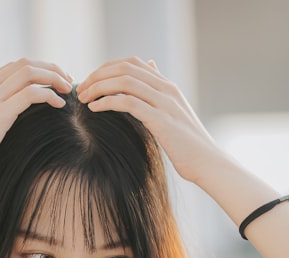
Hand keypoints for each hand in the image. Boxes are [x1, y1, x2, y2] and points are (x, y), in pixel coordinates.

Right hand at [0, 59, 71, 181]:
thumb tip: (0, 125)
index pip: (11, 67)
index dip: (36, 69)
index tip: (52, 80)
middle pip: (24, 64)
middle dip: (50, 68)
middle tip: (66, 80)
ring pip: (30, 72)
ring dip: (53, 77)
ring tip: (68, 89)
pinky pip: (32, 93)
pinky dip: (50, 95)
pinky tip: (60, 104)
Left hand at [77, 57, 226, 183]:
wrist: (207, 163)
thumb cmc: (187, 144)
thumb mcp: (173, 113)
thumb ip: (158, 92)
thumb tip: (151, 66)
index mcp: (167, 86)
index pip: (132, 63)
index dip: (106, 67)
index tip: (90, 81)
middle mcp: (166, 89)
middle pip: (125, 68)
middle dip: (98, 75)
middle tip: (81, 89)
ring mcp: (164, 103)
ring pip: (125, 81)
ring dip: (99, 87)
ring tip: (83, 98)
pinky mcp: (161, 120)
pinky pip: (128, 102)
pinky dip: (107, 102)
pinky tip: (94, 109)